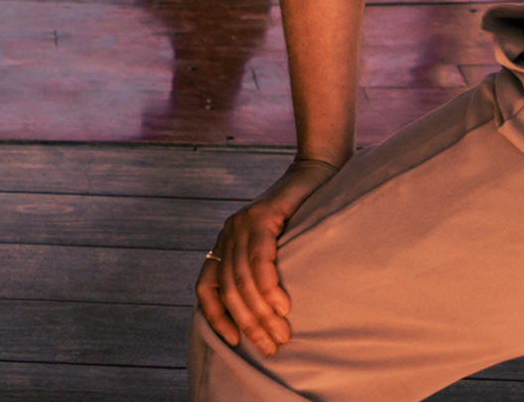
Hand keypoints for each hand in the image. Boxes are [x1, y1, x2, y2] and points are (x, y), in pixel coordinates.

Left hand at [195, 155, 339, 354]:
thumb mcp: (275, 250)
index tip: (233, 342)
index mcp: (225, 244)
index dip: (215, 317)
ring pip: (243, 279)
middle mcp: (228, 233)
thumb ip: (261, 274)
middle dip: (249, 324)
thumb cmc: (302, 220)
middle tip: (271, 347)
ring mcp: (242, 223)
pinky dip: (269, 287)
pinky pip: (259, 258)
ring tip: (282, 334)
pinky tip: (283, 306)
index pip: (205, 287)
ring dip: (262, 313)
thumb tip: (264, 321)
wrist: (317, 175)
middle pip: (228, 290)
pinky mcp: (262, 215)